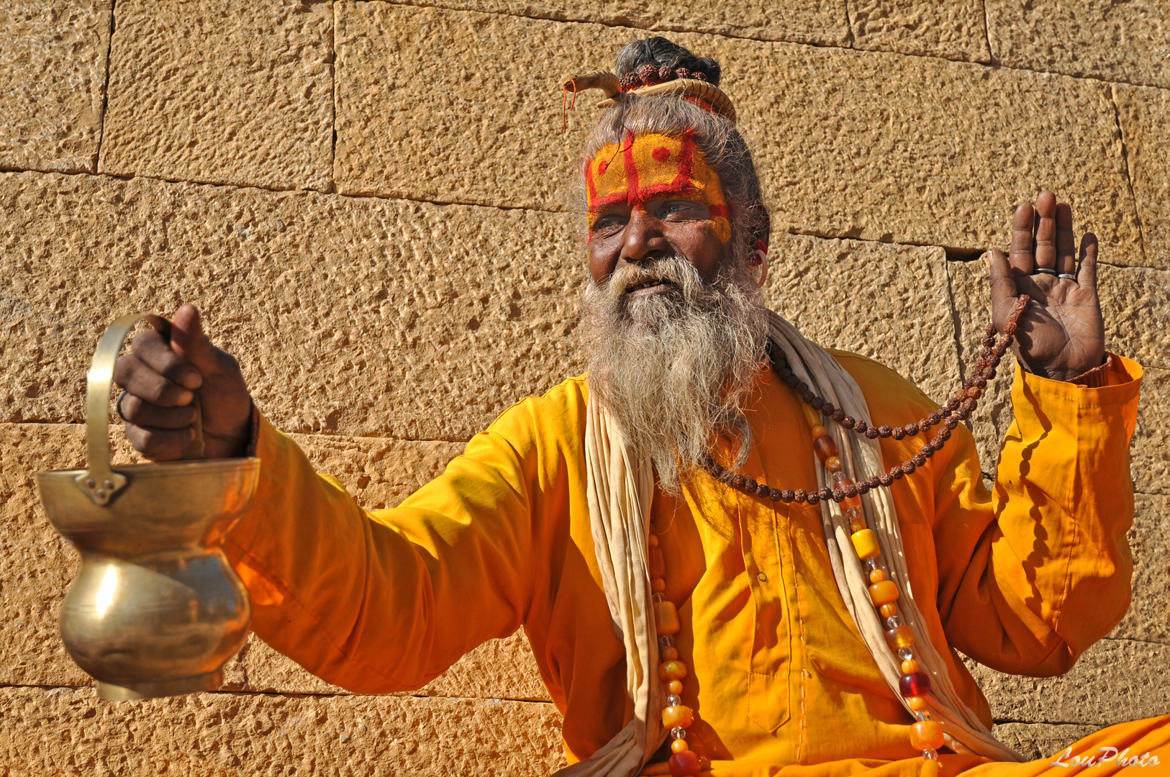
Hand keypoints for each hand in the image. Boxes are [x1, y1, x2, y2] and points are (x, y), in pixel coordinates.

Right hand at [113, 304, 252, 459]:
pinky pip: (141, 437)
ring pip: (133, 407)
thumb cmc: (226, 395)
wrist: (233, 437)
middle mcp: (140, 374)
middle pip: (125, 372)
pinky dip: (172, 440)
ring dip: (173, 417)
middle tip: (192, 398)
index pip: (142, 343)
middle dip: (164, 390)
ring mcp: (135, 404)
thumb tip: (187, 308)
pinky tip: (188, 436)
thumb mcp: (220, 368)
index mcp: (160, 350)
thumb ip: (197, 344)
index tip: (197, 378)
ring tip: (194, 418)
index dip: (166, 363)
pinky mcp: (137, 434)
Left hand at [988, 190, 1105, 380]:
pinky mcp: (1086, 295)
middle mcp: (1040, 284)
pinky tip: (1088, 234)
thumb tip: (992, 251)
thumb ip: (1001, 283)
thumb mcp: (1006, 315)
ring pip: (1064, 251)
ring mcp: (1064, 287)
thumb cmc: (1029, 346)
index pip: (1019, 251)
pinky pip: (1087, 268)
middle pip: (1042, 246)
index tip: (1023, 206)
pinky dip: (1088, 251)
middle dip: (1043, 221)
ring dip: (1063, 228)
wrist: (1063, 369)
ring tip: (1062, 204)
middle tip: (1045, 195)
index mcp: (1018, 287)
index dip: (1021, 229)